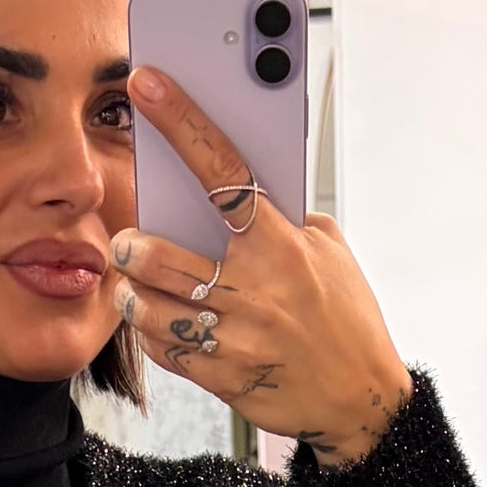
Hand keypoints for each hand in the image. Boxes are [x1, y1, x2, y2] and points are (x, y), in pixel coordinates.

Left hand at [113, 62, 412, 464]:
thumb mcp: (332, 254)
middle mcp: (255, 290)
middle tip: (125, 240)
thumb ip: (288, 219)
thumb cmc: (346, 319)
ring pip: (153, 308)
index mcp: (282, 246)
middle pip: (164, 255)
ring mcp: (236, 338)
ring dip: (132, 291)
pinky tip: (156, 321)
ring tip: (133, 281)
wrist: (361, 401)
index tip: (148, 85)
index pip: (223, 170)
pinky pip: (166, 350)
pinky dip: (152, 332)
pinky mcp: (224, 378)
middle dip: (132, 245)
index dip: (182, 121)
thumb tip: (243, 188)